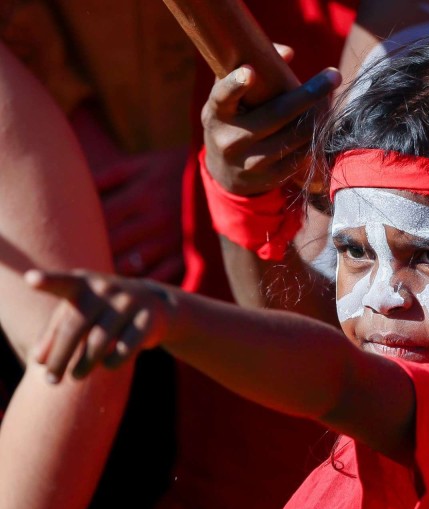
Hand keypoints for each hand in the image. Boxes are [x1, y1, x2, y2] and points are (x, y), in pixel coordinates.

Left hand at [24, 269, 174, 381]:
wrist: (155, 304)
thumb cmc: (103, 311)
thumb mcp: (79, 314)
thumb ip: (55, 334)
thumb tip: (39, 361)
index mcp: (82, 283)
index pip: (63, 283)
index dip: (48, 281)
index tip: (30, 280)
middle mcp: (106, 288)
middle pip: (75, 327)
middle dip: (60, 357)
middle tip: (51, 380)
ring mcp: (129, 302)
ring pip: (99, 342)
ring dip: (84, 365)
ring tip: (76, 376)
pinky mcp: (147, 320)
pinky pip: (124, 350)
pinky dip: (111, 363)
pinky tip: (107, 364)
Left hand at [69, 106, 185, 282]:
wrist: (226, 179)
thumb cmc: (178, 169)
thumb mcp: (147, 163)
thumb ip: (112, 174)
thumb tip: (80, 185)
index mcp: (142, 193)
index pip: (101, 214)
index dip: (79, 226)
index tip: (64, 234)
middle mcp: (155, 218)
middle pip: (111, 241)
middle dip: (89, 251)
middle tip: (71, 259)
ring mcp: (172, 239)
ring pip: (131, 263)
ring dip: (110, 270)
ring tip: (94, 277)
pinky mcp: (187, 254)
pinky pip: (159, 276)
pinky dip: (139, 283)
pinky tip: (126, 287)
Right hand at [201, 47, 341, 195]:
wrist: (225, 172)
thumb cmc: (233, 120)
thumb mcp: (230, 98)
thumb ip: (251, 69)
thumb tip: (288, 53)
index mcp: (216, 114)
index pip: (222, 97)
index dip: (234, 85)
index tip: (249, 72)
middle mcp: (230, 139)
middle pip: (277, 114)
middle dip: (309, 94)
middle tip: (333, 76)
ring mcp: (249, 162)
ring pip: (294, 137)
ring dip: (318, 118)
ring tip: (330, 102)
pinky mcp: (268, 178)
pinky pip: (299, 157)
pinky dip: (314, 140)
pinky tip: (324, 127)